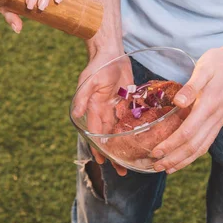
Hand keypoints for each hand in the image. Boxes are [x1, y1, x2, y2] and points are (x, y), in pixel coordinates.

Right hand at [72, 50, 131, 175]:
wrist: (110, 51)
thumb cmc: (97, 65)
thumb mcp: (89, 80)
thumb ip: (83, 97)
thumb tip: (77, 113)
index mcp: (94, 109)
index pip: (96, 134)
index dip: (99, 149)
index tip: (104, 163)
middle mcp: (104, 111)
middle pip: (109, 137)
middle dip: (115, 154)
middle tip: (123, 171)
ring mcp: (116, 107)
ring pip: (121, 131)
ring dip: (126, 145)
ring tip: (134, 160)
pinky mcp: (128, 100)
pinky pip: (132, 118)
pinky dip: (136, 128)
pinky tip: (145, 139)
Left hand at [151, 41, 222, 173]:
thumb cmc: (220, 63)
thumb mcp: (204, 68)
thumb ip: (191, 87)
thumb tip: (178, 102)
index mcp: (209, 106)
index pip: (187, 132)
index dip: (171, 145)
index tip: (155, 152)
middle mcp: (215, 118)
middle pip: (193, 146)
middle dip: (174, 158)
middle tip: (156, 167)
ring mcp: (219, 121)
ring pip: (202, 148)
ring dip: (184, 160)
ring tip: (168, 168)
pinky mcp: (220, 120)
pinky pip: (207, 142)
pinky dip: (194, 153)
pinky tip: (184, 156)